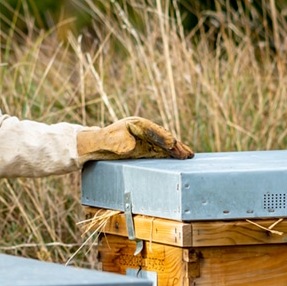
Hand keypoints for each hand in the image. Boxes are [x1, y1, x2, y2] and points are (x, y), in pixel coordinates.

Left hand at [76, 117, 193, 161]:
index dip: (162, 136)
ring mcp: (148, 141)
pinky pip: (163, 152)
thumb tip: (131, 146)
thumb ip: (117, 142)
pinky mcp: (149, 150)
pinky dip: (172, 155)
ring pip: (165, 145)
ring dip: (177, 150)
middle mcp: (145, 132)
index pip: (152, 130)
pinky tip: (182, 160)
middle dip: (174, 145)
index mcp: (136, 125)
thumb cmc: (101, 141)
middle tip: (186, 153)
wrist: (97, 145)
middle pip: (162, 137)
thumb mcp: (107, 141)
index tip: (171, 142)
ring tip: (189, 156)